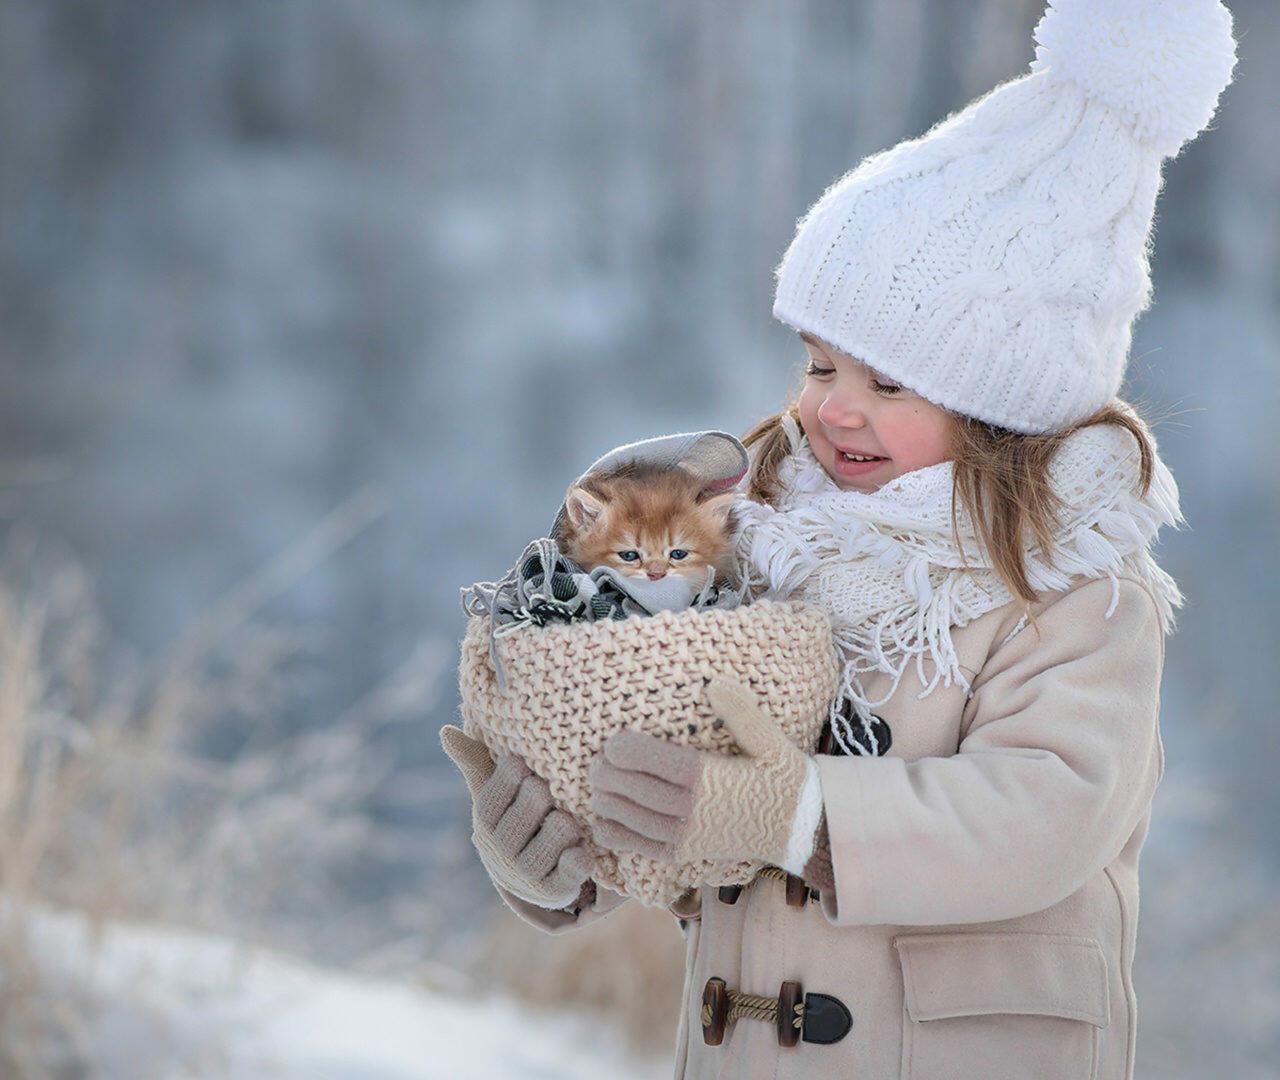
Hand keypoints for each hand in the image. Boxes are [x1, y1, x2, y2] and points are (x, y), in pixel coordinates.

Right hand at [440, 725, 593, 908]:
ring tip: (566, 823)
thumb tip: (445, 731)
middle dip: (546, 795)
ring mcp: (525, 873)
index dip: (520, 772)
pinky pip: (574, 866)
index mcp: (485, 819)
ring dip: (566, 824)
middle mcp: (500, 849)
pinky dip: (579, 857)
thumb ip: (474, 761)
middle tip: (550, 796)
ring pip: (558, 831)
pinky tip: (579, 850)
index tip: (527, 770)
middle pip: (534, 802)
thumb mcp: (494, 791)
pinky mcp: (553, 892)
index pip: (504, 781)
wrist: (529, 877)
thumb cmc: (514, 818)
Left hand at [587, 678, 813, 866]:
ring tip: (598, 783)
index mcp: (706, 777)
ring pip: (629, 818)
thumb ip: (742, 712)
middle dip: (607, 774)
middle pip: (633, 789)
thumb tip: (714, 684)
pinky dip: (614, 833)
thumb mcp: (770, 742)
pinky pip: (639, 846)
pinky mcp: (684, 854)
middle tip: (596, 760)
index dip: (622, 752)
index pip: (649, 761)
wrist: (799, 829)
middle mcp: (691, 809)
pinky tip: (604, 818)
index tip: (611, 743)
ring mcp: (685, 835)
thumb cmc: (783, 780)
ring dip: (606, 800)